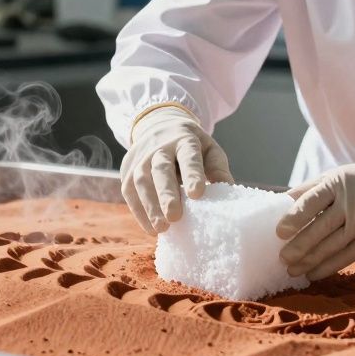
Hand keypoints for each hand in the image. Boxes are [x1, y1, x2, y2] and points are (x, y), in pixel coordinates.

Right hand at [120, 106, 232, 234]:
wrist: (157, 126)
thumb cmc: (190, 146)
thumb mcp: (208, 149)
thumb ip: (218, 169)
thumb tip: (228, 190)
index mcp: (184, 139)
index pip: (188, 156)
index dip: (192, 174)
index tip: (197, 194)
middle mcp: (159, 147)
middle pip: (161, 169)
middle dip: (166, 193)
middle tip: (174, 216)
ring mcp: (140, 158)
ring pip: (141, 181)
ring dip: (150, 206)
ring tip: (162, 228)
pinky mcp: (126, 170)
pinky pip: (129, 192)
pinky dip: (139, 211)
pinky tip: (151, 228)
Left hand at [275, 151, 354, 279]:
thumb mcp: (335, 176)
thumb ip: (309, 189)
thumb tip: (279, 203)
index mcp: (338, 184)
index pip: (313, 201)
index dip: (295, 217)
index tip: (279, 232)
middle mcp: (353, 204)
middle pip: (322, 228)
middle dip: (300, 245)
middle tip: (282, 258)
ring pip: (334, 246)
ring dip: (311, 261)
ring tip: (292, 270)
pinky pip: (348, 257)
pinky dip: (328, 267)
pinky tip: (312, 273)